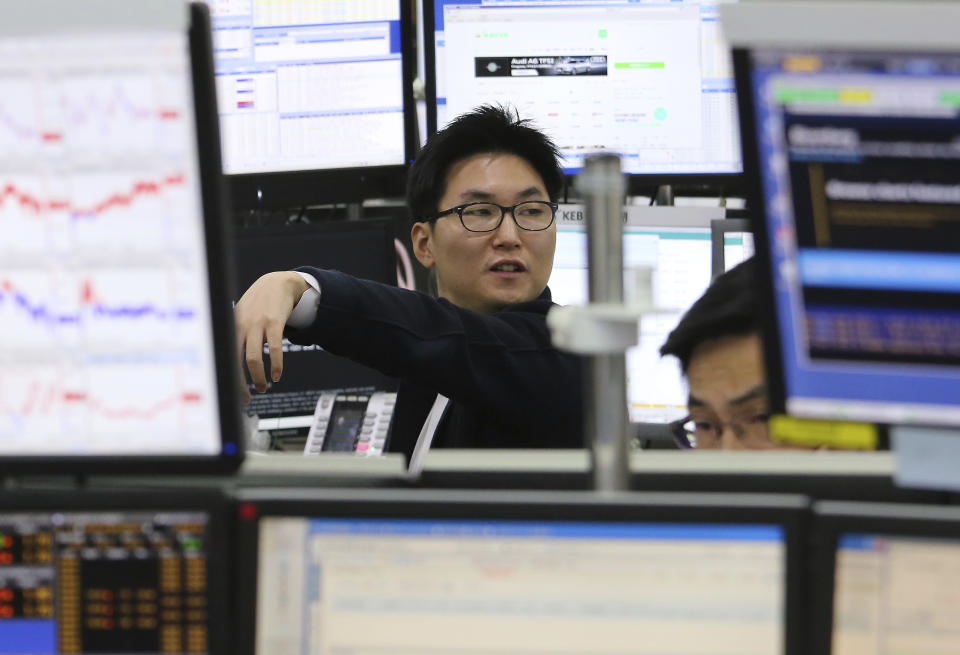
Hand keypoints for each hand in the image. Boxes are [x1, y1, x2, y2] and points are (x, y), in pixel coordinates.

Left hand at [234, 271, 310, 401]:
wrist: (278, 283)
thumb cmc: (259, 303)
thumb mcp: (241, 316)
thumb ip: (236, 334)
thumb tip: (231, 361)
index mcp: (231, 326)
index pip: (224, 357)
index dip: (227, 377)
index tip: (232, 392)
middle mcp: (241, 326)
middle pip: (235, 361)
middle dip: (241, 383)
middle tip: (247, 397)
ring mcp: (257, 324)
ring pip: (253, 358)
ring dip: (258, 377)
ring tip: (263, 387)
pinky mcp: (274, 323)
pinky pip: (274, 348)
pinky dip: (276, 365)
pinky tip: (278, 375)